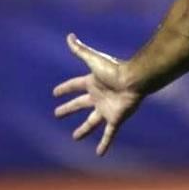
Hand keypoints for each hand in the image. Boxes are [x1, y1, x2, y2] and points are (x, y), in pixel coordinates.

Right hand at [52, 33, 142, 155]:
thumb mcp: (94, 60)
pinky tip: (100, 153)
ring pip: (91, 122)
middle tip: (57, 114)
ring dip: (83, 130)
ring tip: (75, 137)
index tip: (55, 93)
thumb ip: (81, 50)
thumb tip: (69, 36)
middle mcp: (98, 96)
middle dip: (69, 109)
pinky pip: (108, 134)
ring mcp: (106, 109)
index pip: (75, 86)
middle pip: (80, 104)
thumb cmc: (115, 69)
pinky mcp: (115, 118)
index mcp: (92, 82)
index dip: (65, 89)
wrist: (134, 80)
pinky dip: (104, 144)